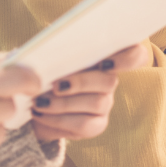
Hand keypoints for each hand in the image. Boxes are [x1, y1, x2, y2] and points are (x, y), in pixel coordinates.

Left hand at [29, 43, 150, 141]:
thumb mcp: (48, 53)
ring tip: (39, 101)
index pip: (135, 55)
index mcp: (104, 56)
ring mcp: (105, 103)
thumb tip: (51, 41)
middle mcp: (109, 80)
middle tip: (55, 85)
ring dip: (63, 103)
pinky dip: (58, 120)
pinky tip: (41, 113)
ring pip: (96, 103)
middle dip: (81, 83)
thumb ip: (57, 45)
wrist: (30, 101)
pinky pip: (84, 125)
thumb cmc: (42, 70)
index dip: (129, 58)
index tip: (105, 63)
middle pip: (110, 81)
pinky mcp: (96, 125)